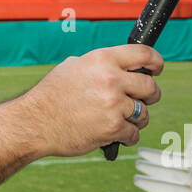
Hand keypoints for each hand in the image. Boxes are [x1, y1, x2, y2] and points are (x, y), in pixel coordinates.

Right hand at [22, 44, 162, 157]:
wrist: (35, 122)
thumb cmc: (51, 95)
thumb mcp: (73, 67)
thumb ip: (100, 65)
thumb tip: (121, 66)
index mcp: (102, 59)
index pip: (144, 55)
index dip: (156, 62)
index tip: (156, 69)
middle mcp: (111, 79)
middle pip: (150, 87)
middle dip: (150, 95)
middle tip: (142, 100)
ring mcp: (113, 104)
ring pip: (143, 113)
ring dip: (136, 118)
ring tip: (121, 120)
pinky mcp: (112, 128)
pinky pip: (133, 133)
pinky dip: (126, 136)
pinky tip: (114, 134)